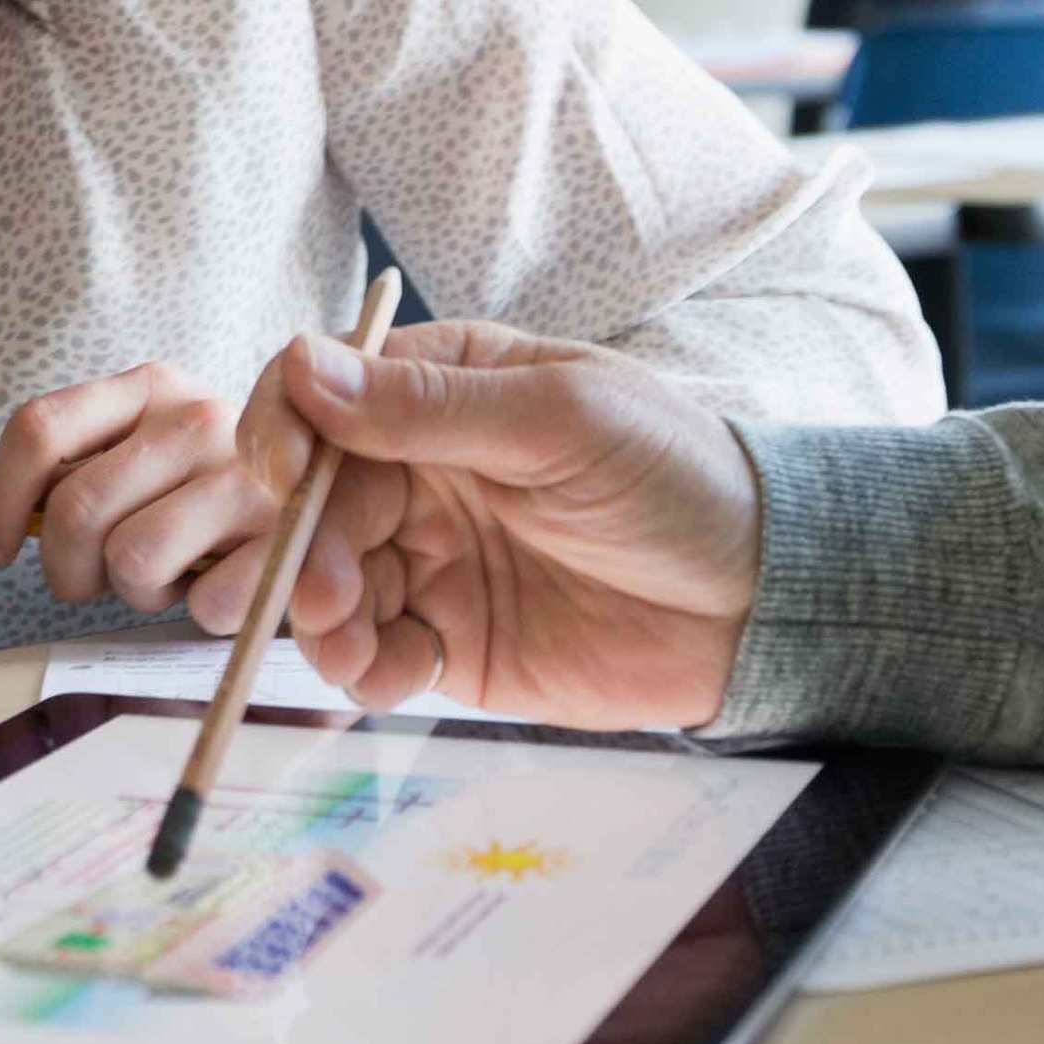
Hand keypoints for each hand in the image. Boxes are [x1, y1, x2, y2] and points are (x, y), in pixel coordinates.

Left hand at [0, 363, 272, 615]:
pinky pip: (203, 604)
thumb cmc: (201, 493)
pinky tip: (213, 589)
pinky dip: (196, 612)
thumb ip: (78, 468)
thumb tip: (4, 524)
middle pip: (76, 510)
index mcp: (148, 386)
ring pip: (132, 562)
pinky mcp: (287, 539)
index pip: (39, 428)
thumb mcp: (140, 454)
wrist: (323, 502)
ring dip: (134, 593)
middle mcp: (198, 417)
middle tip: (94, 580)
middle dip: (67, 569)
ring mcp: (250, 476)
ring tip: (165, 576)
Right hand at [184, 318, 763, 731]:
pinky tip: (394, 676)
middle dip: (305, 547)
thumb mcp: (562, 423)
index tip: (282, 475)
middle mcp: (423, 471)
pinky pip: (377, 655)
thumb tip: (303, 367)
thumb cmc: (676, 478)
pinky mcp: (455, 642)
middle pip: (317, 500)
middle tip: (327, 596)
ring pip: (332, 583)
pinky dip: (363, 669)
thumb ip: (429, 409)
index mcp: (444, 390)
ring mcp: (434, 558)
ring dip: (321, 618)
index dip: (286, 430)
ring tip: (354, 648)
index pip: (323, 394)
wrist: (761, 602)